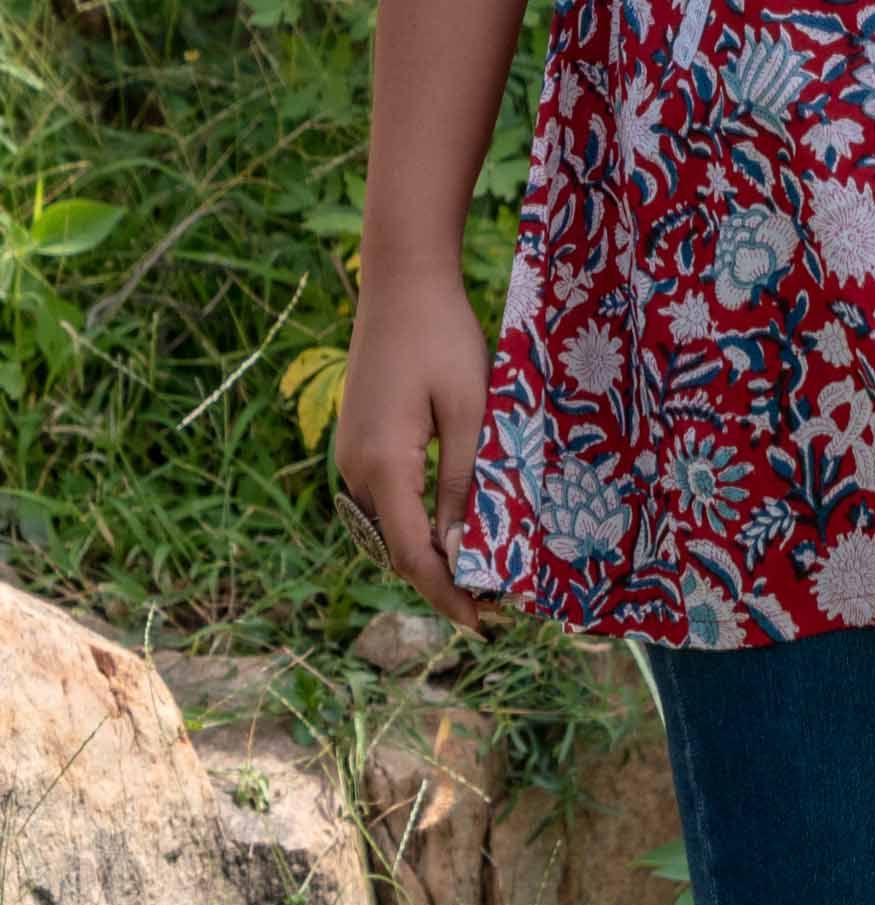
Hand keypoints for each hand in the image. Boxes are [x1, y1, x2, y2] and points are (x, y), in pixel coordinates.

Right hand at [335, 267, 499, 637]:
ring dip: (427, 551)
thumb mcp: (469, 409)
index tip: (483, 624)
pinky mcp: (358, 439)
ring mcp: (350, 454)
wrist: (402, 280)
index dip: (446, 594)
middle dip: (441, 579)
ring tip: (479, 569)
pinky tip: (449, 524)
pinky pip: (386, 498)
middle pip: (396, 547)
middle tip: (494, 602)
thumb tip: (457, 551)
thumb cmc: (443, 336)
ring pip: (389, 526)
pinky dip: (415, 520)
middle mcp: (354, 469)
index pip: (412, 555)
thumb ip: (463, 481)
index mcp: (382, 464)